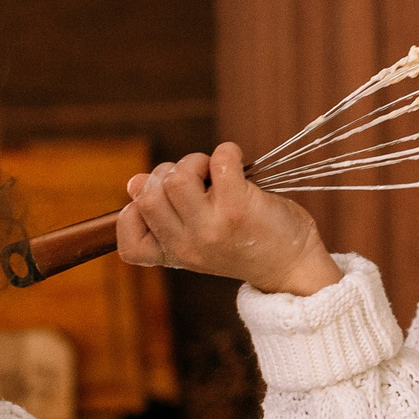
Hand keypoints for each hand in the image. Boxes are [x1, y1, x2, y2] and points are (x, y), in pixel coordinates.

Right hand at [116, 142, 341, 294]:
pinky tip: (237, 163)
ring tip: (213, 173)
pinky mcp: (238, 209)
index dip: (134, 211)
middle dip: (166, 174)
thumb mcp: (196, 238)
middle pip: (147, 195)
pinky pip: (219, 161)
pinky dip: (227, 152)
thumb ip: (167, 215)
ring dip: (195, 162)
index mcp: (173, 255)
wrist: (290, 265)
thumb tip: (133, 182)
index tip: (164, 204)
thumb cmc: (242, 243)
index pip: (128, 241)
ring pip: (176, 178)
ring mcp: (212, 229)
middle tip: (193, 181)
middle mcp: (188, 246)